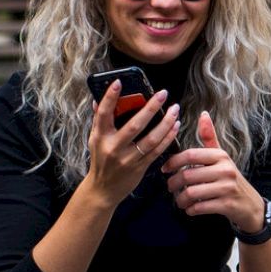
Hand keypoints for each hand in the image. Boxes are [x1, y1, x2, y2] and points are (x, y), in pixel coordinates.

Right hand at [84, 81, 178, 201]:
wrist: (103, 190)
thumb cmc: (100, 160)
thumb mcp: (94, 139)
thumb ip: (98, 120)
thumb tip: (98, 99)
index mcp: (100, 137)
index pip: (104, 113)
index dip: (110, 97)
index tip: (119, 82)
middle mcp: (113, 147)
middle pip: (135, 125)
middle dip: (151, 108)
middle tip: (163, 94)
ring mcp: (128, 159)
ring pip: (151, 139)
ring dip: (166, 123)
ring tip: (175, 109)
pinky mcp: (140, 167)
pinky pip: (157, 150)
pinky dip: (168, 138)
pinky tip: (175, 126)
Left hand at [162, 111, 264, 229]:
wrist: (250, 205)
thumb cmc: (230, 179)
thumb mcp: (222, 157)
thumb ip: (210, 137)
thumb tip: (203, 114)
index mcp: (221, 156)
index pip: (190, 155)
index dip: (173, 162)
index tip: (165, 169)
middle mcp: (225, 170)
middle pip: (188, 175)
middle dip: (173, 183)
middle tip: (170, 187)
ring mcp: (227, 188)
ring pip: (192, 193)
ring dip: (180, 199)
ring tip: (180, 200)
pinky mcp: (227, 205)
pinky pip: (200, 207)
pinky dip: (191, 210)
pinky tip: (190, 209)